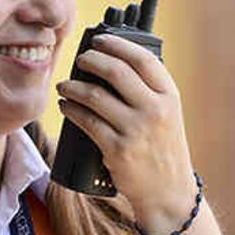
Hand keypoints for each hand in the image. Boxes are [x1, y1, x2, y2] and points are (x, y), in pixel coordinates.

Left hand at [55, 34, 196, 230]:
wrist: (169, 193)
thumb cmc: (163, 150)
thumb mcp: (168, 115)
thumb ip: (150, 91)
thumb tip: (115, 62)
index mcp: (170, 97)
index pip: (143, 59)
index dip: (118, 45)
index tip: (100, 41)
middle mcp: (155, 110)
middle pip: (116, 72)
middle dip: (91, 61)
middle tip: (80, 60)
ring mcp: (136, 130)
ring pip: (95, 96)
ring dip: (73, 86)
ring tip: (64, 85)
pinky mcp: (117, 150)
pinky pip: (87, 121)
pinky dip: (71, 109)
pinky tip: (65, 105)